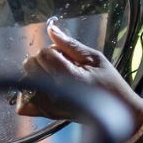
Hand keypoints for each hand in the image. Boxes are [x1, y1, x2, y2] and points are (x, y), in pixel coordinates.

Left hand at [15, 20, 142, 131]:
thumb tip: (50, 28)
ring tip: (57, 78)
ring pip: (25, 80)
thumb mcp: (95, 58)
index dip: (54, 50)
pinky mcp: (47, 115)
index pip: (44, 54)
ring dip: (37, 75)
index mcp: (70, 77)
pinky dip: (29, 94)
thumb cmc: (109, 83)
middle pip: (30, 65)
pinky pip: (24, 105)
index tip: (68, 57)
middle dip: (44, 60)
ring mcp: (49, 107)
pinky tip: (44, 90)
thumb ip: (70, 44)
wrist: (118, 113)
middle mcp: (55, 93)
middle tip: (63, 66)